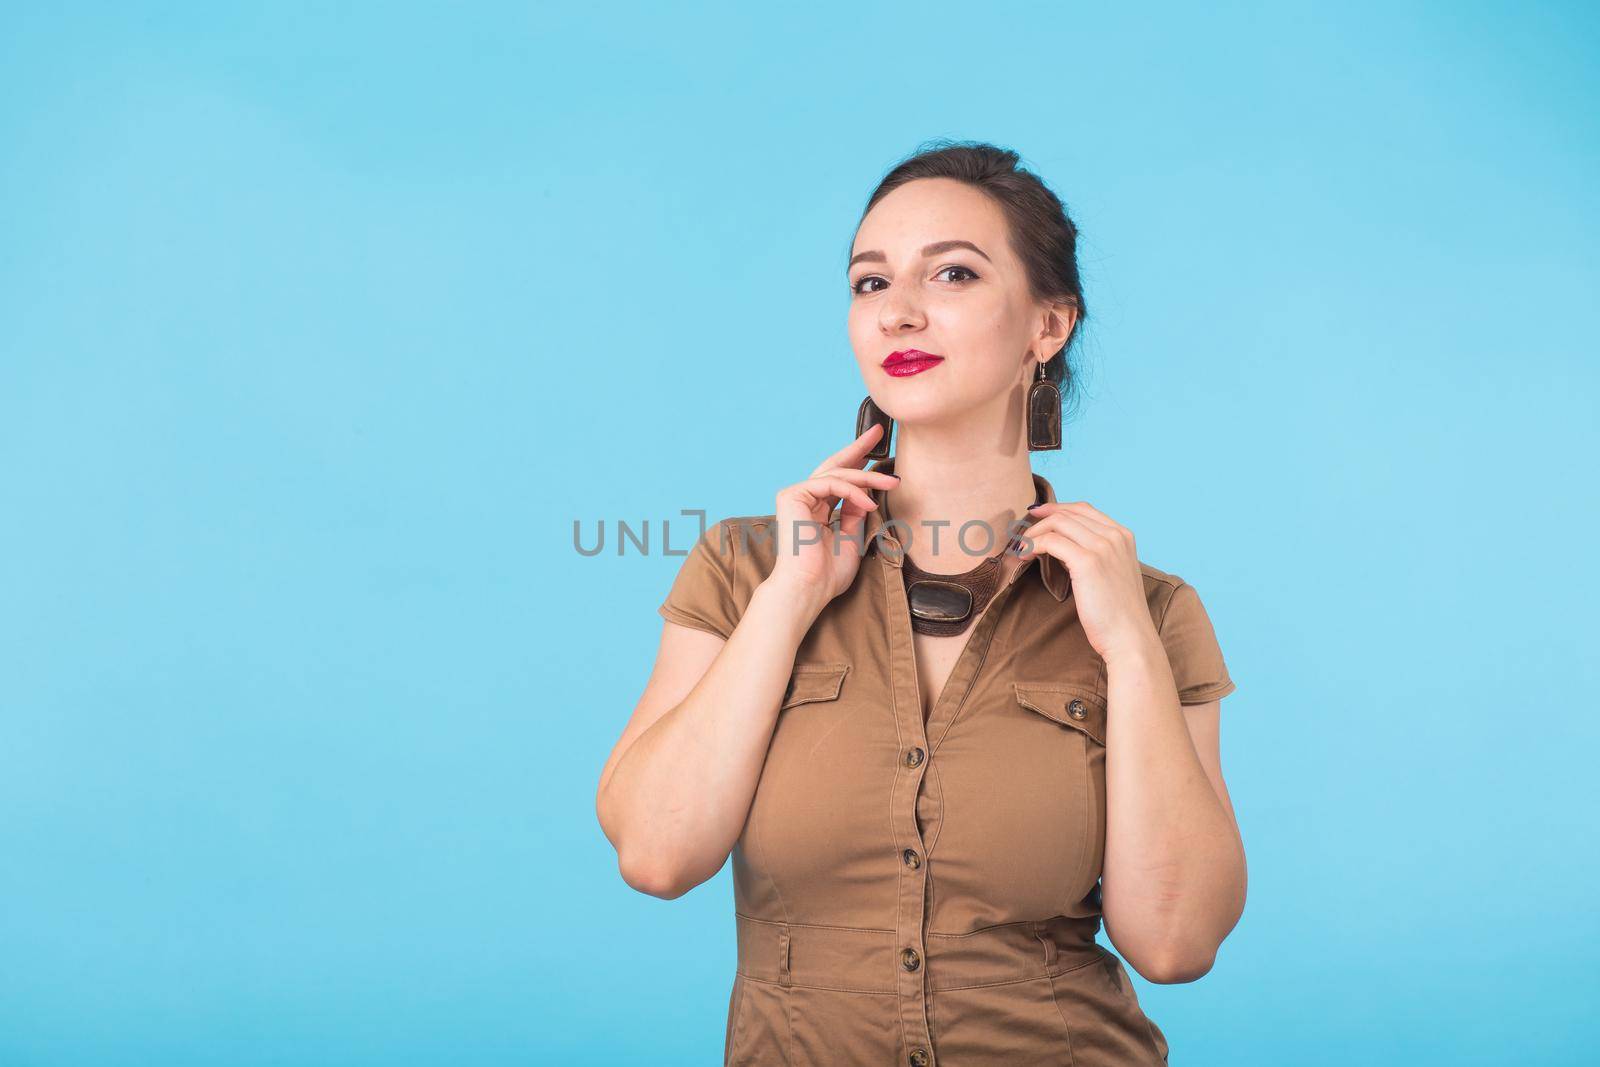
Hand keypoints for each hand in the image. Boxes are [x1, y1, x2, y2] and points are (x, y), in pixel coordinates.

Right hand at [766, 423, 899, 609]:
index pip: (839, 480)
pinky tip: (869, 502)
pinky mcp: (792, 495)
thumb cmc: (828, 573)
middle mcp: (804, 499)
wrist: (809, 587)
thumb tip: (867, 492)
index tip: (878, 448)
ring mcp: (796, 495)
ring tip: (892, 483)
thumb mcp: (852, 537)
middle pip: (834, 466)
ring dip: (868, 477)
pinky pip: (829, 484)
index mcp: (816, 509)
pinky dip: (852, 490)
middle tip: (880, 431)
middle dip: (858, 448)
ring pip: (837, 475)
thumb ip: (857, 513)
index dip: (858, 462)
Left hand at [1017, 501, 1158, 661]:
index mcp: (1123, 536)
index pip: (1084, 509)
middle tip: (1022, 535)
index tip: (1036, 516)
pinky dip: (1033, 545)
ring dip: (1034, 533)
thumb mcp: (1112, 573)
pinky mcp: (1088, 561)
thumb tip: (1065, 546)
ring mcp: (1103, 546)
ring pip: (1057, 523)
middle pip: (1068, 513)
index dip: (1056, 509)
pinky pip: (1051, 541)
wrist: (1129, 637)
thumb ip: (1096, 555)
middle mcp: (1115, 536)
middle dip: (1040, 520)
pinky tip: (1025, 556)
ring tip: (1022, 549)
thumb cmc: (1118, 613)